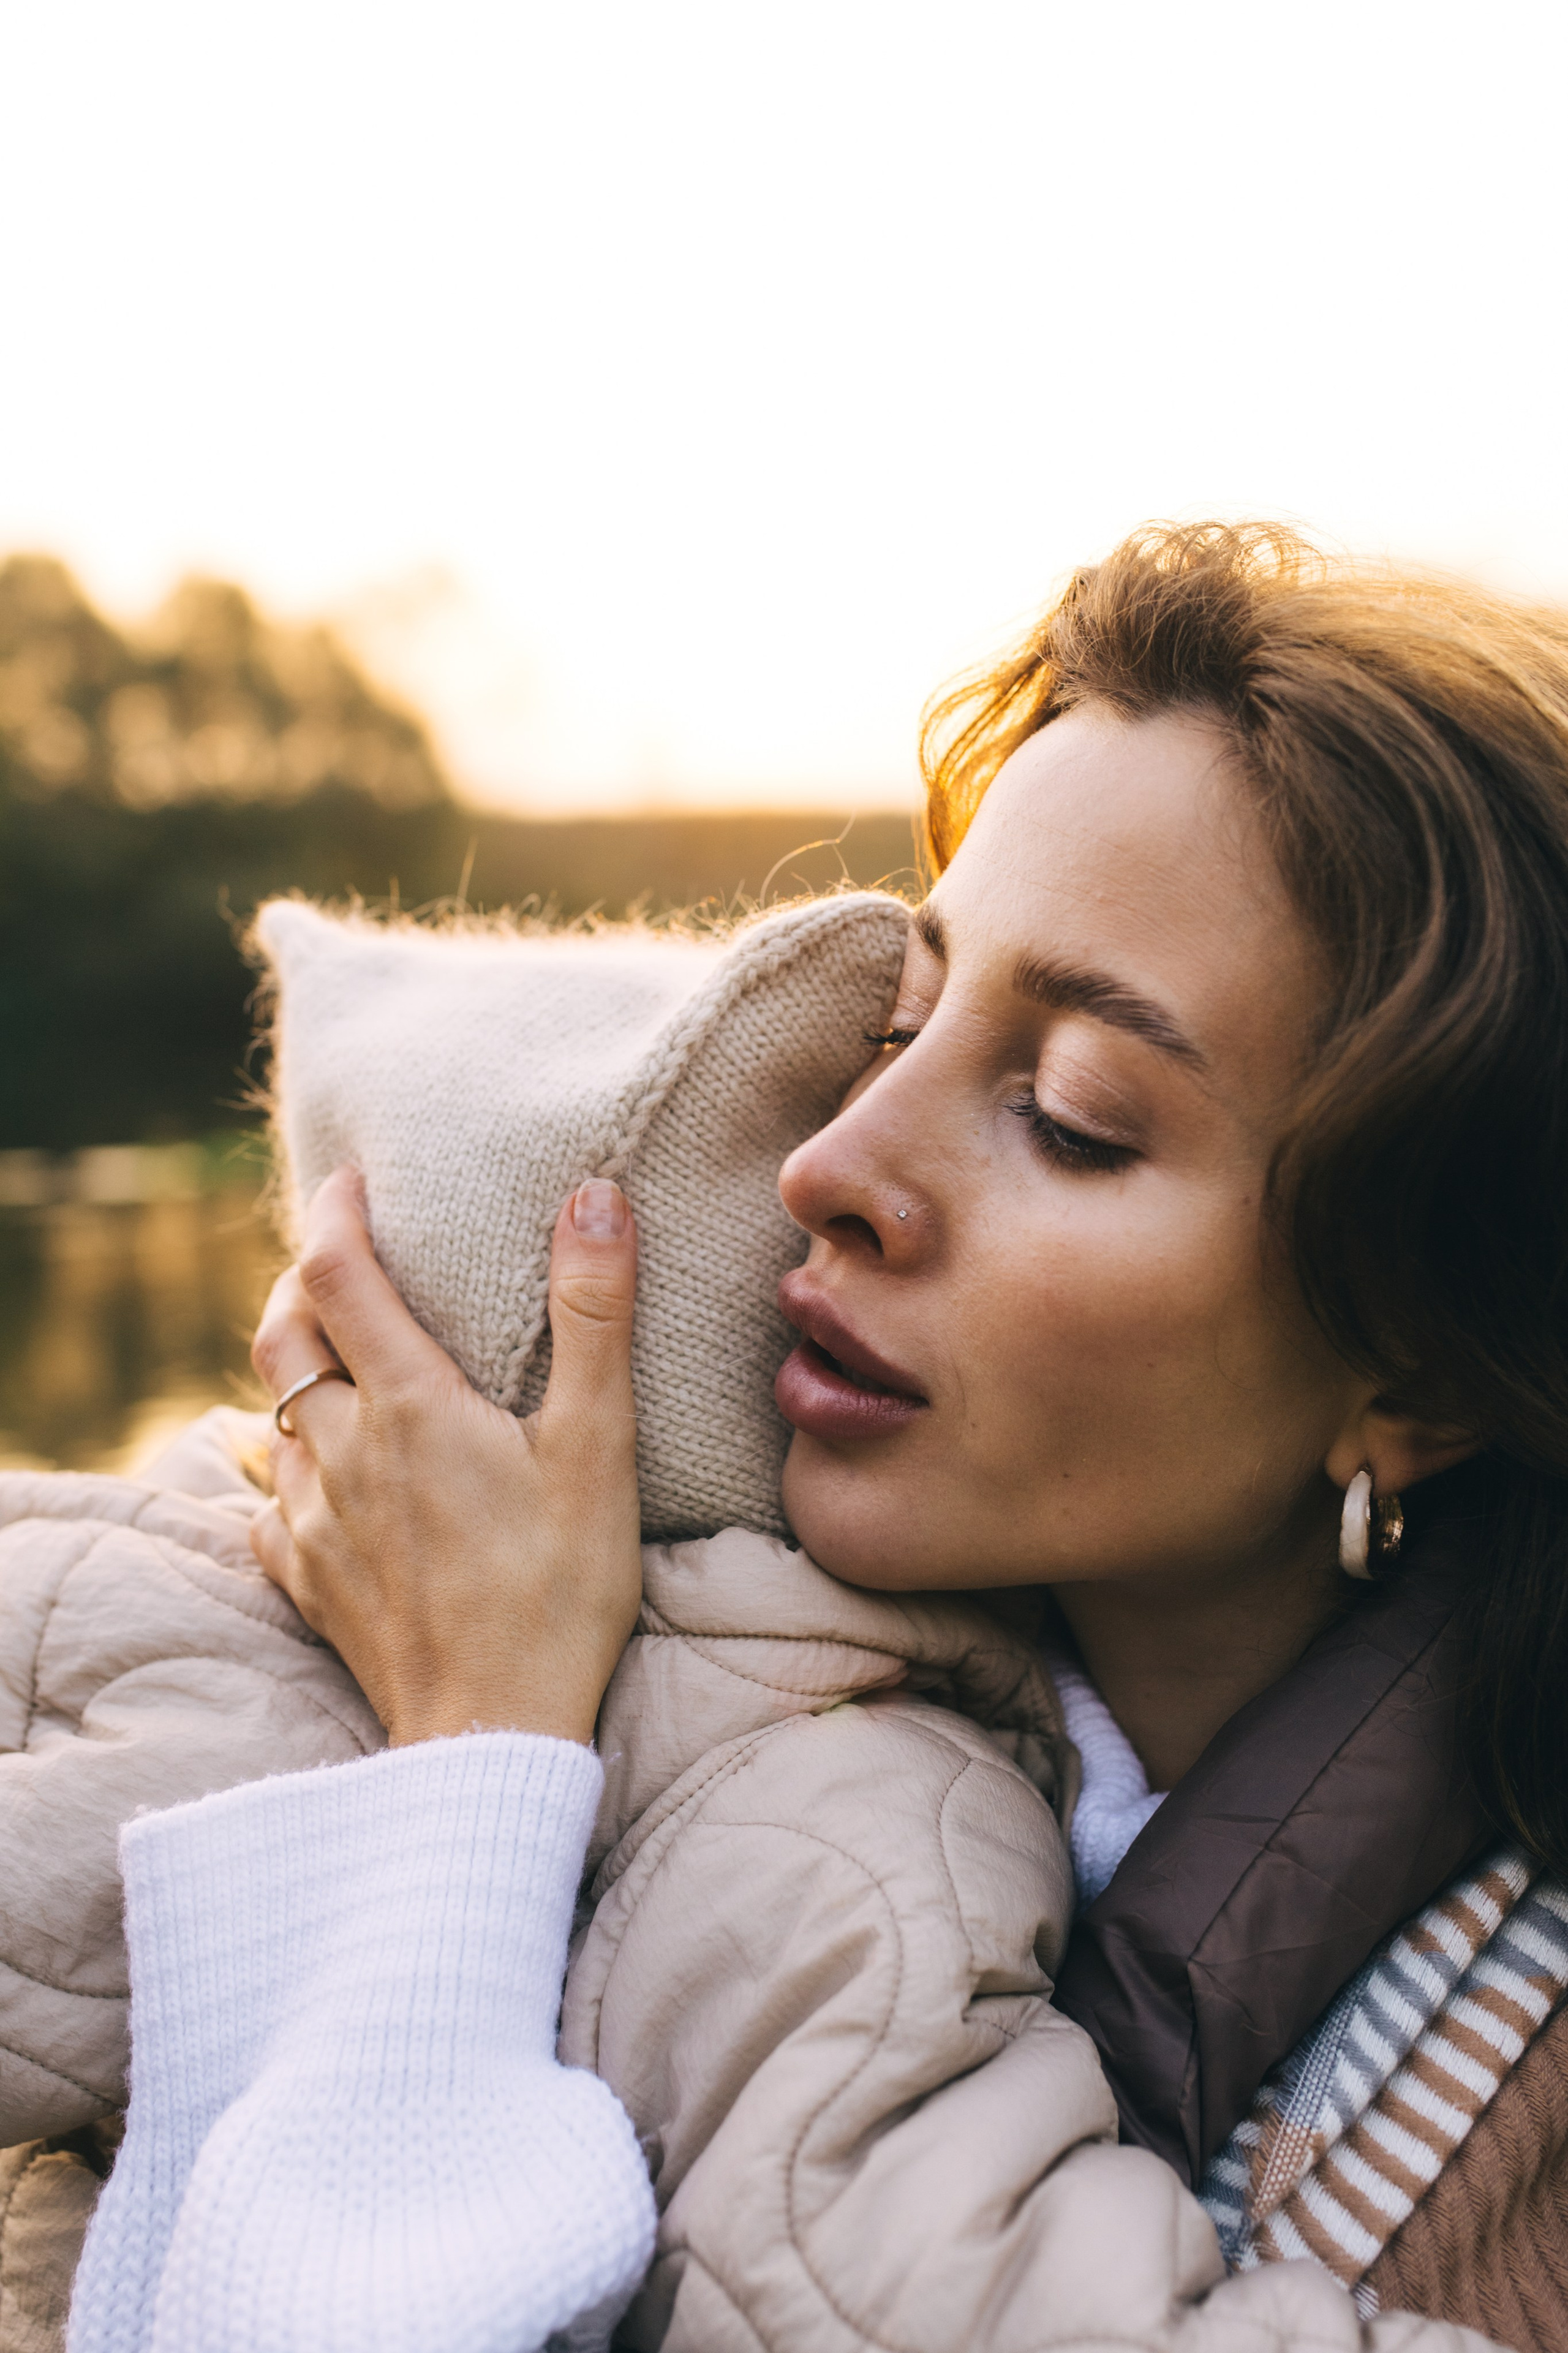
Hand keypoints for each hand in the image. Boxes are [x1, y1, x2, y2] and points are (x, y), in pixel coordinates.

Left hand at [249, 1166, 642, 1747]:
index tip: (351, 1178)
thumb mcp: (597, 1446)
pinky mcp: (305, 1582)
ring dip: (298, 1374)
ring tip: (342, 1362)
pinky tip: (327, 1480)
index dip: (334, 1211)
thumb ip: (593, 1316)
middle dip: (300, 1284)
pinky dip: (290, 1468)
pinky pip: (271, 1503)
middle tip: (341, 1263)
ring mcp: (312, 1522)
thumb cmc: (558, 1589)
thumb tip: (594, 1196)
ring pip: (273, 1417)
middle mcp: (339, 1452)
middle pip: (281, 1335)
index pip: (337, 1274)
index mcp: (406, 1405)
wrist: (491, 1737)